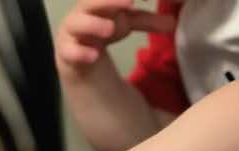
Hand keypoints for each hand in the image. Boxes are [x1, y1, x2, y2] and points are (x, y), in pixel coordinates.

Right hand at [55, 0, 174, 79]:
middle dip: (109, 1)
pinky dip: (80, 53)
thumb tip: (173, 23)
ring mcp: (71, 31)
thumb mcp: (128, 23)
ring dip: (93, 24)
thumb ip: (149, 22)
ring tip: (110, 29)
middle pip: (91, 2)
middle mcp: (83, 11)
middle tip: (130, 2)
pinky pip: (68, 50)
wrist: (76, 53)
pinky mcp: (64, 51)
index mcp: (99, 1)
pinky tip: (93, 56)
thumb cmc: (103, 29)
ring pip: (77, 23)